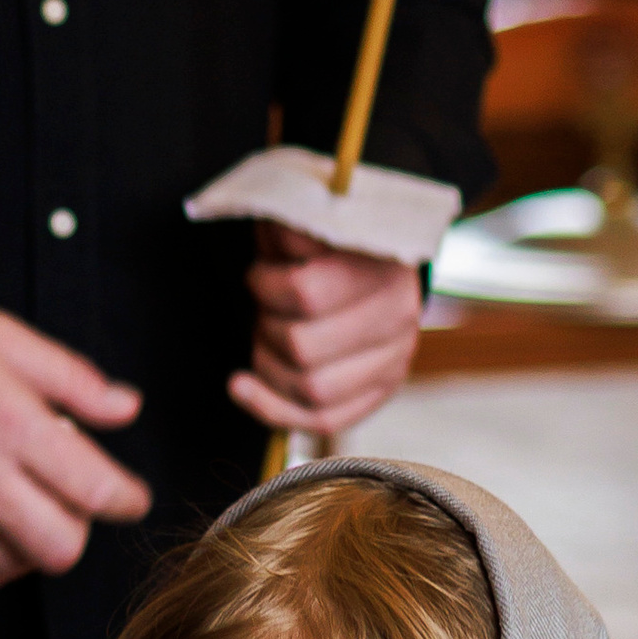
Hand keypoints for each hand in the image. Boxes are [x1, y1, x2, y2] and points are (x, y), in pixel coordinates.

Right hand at [0, 269, 150, 596]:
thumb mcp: (3, 335)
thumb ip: (71, 379)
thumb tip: (125, 408)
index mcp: (8, 422)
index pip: (95, 490)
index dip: (128, 499)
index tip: (130, 497)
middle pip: (60, 546)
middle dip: (81, 527)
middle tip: (72, 501)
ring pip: (12, 566)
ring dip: (32, 543)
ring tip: (25, 507)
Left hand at [230, 225, 423, 439]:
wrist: (374, 259)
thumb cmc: (326, 239)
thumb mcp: (308, 218)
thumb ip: (291, 225)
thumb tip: (280, 231)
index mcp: (381, 265)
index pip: (304, 293)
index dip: (266, 286)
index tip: (262, 274)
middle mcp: (397, 317)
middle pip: (302, 347)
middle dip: (266, 327)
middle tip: (265, 308)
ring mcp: (394, 360)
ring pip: (310, 389)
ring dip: (268, 364)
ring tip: (266, 335)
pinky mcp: (380, 390)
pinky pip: (321, 419)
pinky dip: (270, 407)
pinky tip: (240, 387)